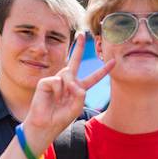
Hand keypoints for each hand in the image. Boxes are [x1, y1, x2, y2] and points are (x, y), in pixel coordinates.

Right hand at [22, 34, 114, 151]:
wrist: (44, 125)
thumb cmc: (60, 118)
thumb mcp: (76, 107)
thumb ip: (80, 93)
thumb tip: (71, 80)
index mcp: (78, 89)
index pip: (93, 78)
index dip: (103, 70)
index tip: (113, 61)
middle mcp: (68, 82)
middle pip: (76, 61)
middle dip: (79, 47)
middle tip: (82, 34)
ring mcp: (57, 80)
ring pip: (69, 73)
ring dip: (68, 87)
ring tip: (60, 99)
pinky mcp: (46, 81)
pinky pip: (58, 80)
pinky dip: (57, 90)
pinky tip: (52, 98)